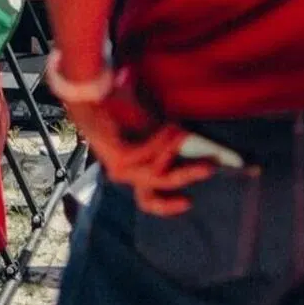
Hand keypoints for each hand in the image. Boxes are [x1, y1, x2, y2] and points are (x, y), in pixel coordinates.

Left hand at [61, 79, 212, 215]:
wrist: (92, 98)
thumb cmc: (119, 110)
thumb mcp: (149, 130)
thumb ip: (167, 141)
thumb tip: (195, 141)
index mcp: (131, 172)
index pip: (148, 201)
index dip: (168, 207)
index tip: (189, 202)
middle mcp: (124, 175)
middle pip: (160, 189)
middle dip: (188, 176)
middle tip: (211, 166)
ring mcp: (120, 169)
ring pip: (158, 171)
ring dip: (173, 149)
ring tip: (182, 131)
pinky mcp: (119, 158)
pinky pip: (150, 154)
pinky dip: (163, 141)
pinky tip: (171, 128)